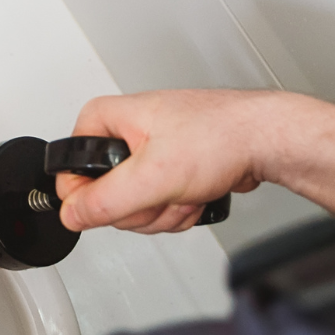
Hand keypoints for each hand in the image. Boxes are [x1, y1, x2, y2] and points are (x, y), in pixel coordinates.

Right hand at [56, 90, 282, 233]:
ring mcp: (148, 153)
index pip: (70, 172)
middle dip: (141, 206)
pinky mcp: (169, 170)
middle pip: (104, 196)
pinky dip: (178, 209)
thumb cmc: (220, 136)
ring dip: (164, 210)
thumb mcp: (152, 175)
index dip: (91, 197)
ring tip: (185, 189)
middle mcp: (124, 132)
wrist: (264, 141)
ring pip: (133, 207)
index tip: (120, 199)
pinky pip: (157, 206)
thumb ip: (104, 200)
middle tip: (164, 191)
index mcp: (106, 119)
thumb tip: (72, 215)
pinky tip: (195, 193)